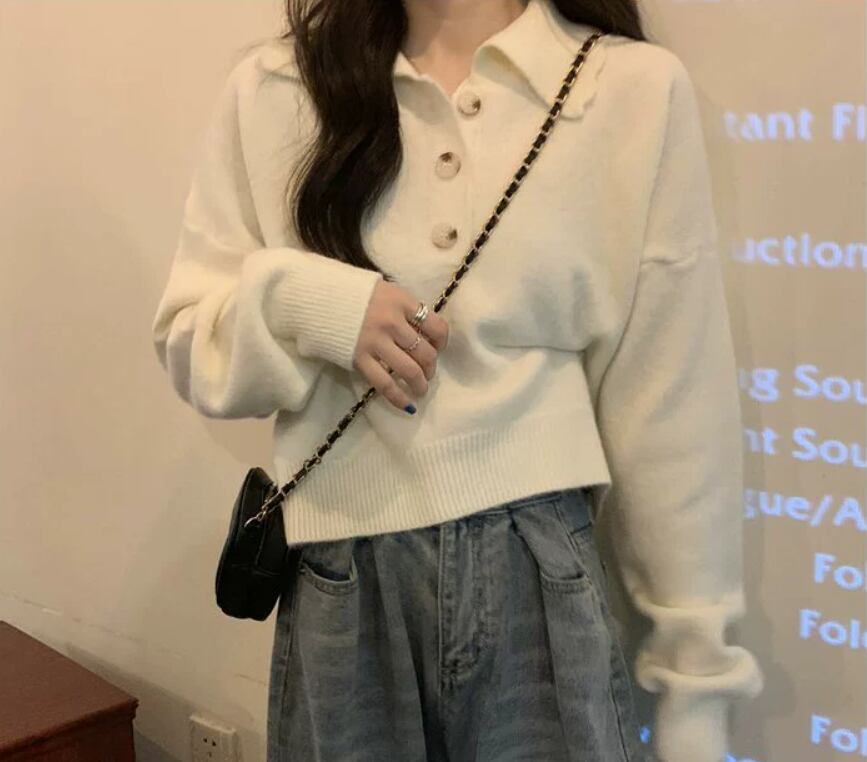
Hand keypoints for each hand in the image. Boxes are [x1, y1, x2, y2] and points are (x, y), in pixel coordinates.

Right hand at [352, 280, 448, 412]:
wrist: (317, 297)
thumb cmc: (352, 293)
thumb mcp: (384, 290)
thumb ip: (403, 308)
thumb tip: (423, 334)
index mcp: (401, 301)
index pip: (436, 326)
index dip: (442, 341)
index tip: (438, 347)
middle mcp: (392, 321)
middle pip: (425, 352)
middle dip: (430, 367)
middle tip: (427, 372)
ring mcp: (375, 341)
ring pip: (409, 370)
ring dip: (420, 384)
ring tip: (420, 390)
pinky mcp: (359, 358)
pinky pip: (385, 383)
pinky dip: (399, 397)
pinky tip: (407, 405)